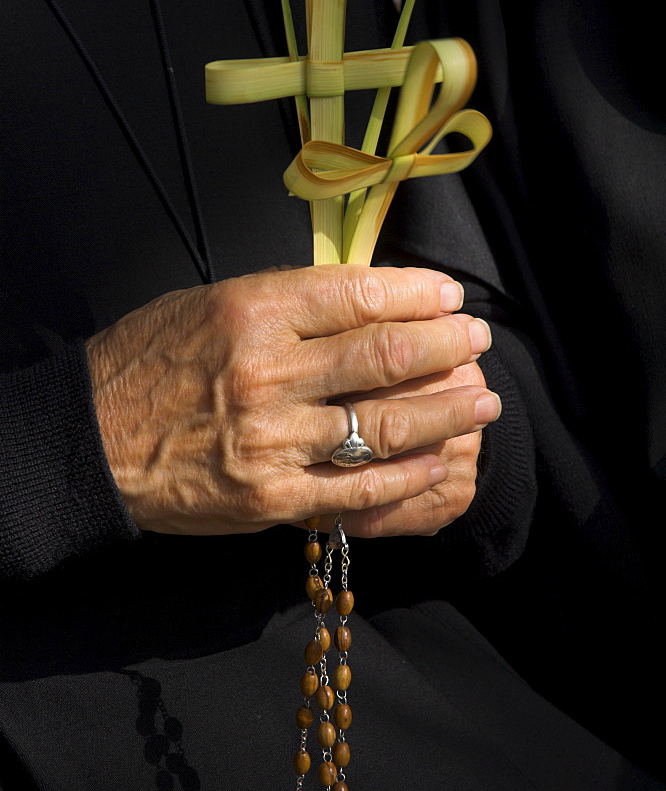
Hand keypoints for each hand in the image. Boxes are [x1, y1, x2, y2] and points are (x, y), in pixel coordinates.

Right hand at [86, 265, 499, 534]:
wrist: (90, 442)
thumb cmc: (146, 363)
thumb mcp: (207, 304)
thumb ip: (285, 301)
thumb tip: (365, 297)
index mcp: (252, 310)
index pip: (359, 293)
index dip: (418, 294)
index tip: (450, 296)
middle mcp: (269, 371)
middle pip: (384, 354)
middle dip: (446, 346)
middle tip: (478, 341)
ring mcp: (273, 439)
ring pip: (385, 422)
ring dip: (446, 410)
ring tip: (483, 399)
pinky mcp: (272, 497)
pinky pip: (359, 487)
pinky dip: (407, 473)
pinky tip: (439, 460)